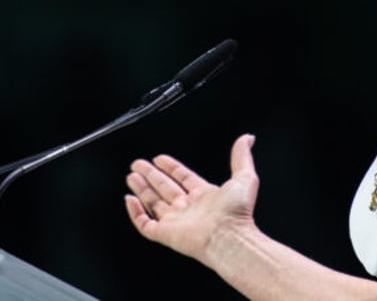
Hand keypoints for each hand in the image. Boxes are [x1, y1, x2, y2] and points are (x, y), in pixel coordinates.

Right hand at [124, 133, 258, 264]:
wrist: (228, 237)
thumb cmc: (237, 213)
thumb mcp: (244, 176)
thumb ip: (242, 156)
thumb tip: (246, 139)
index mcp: (205, 195)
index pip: (183, 177)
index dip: (171, 167)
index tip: (160, 158)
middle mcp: (189, 208)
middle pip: (164, 188)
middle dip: (150, 176)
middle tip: (138, 164)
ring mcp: (176, 221)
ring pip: (153, 203)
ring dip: (141, 189)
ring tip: (131, 176)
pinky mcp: (165, 233)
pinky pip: (144, 223)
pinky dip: (135, 212)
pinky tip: (129, 200)